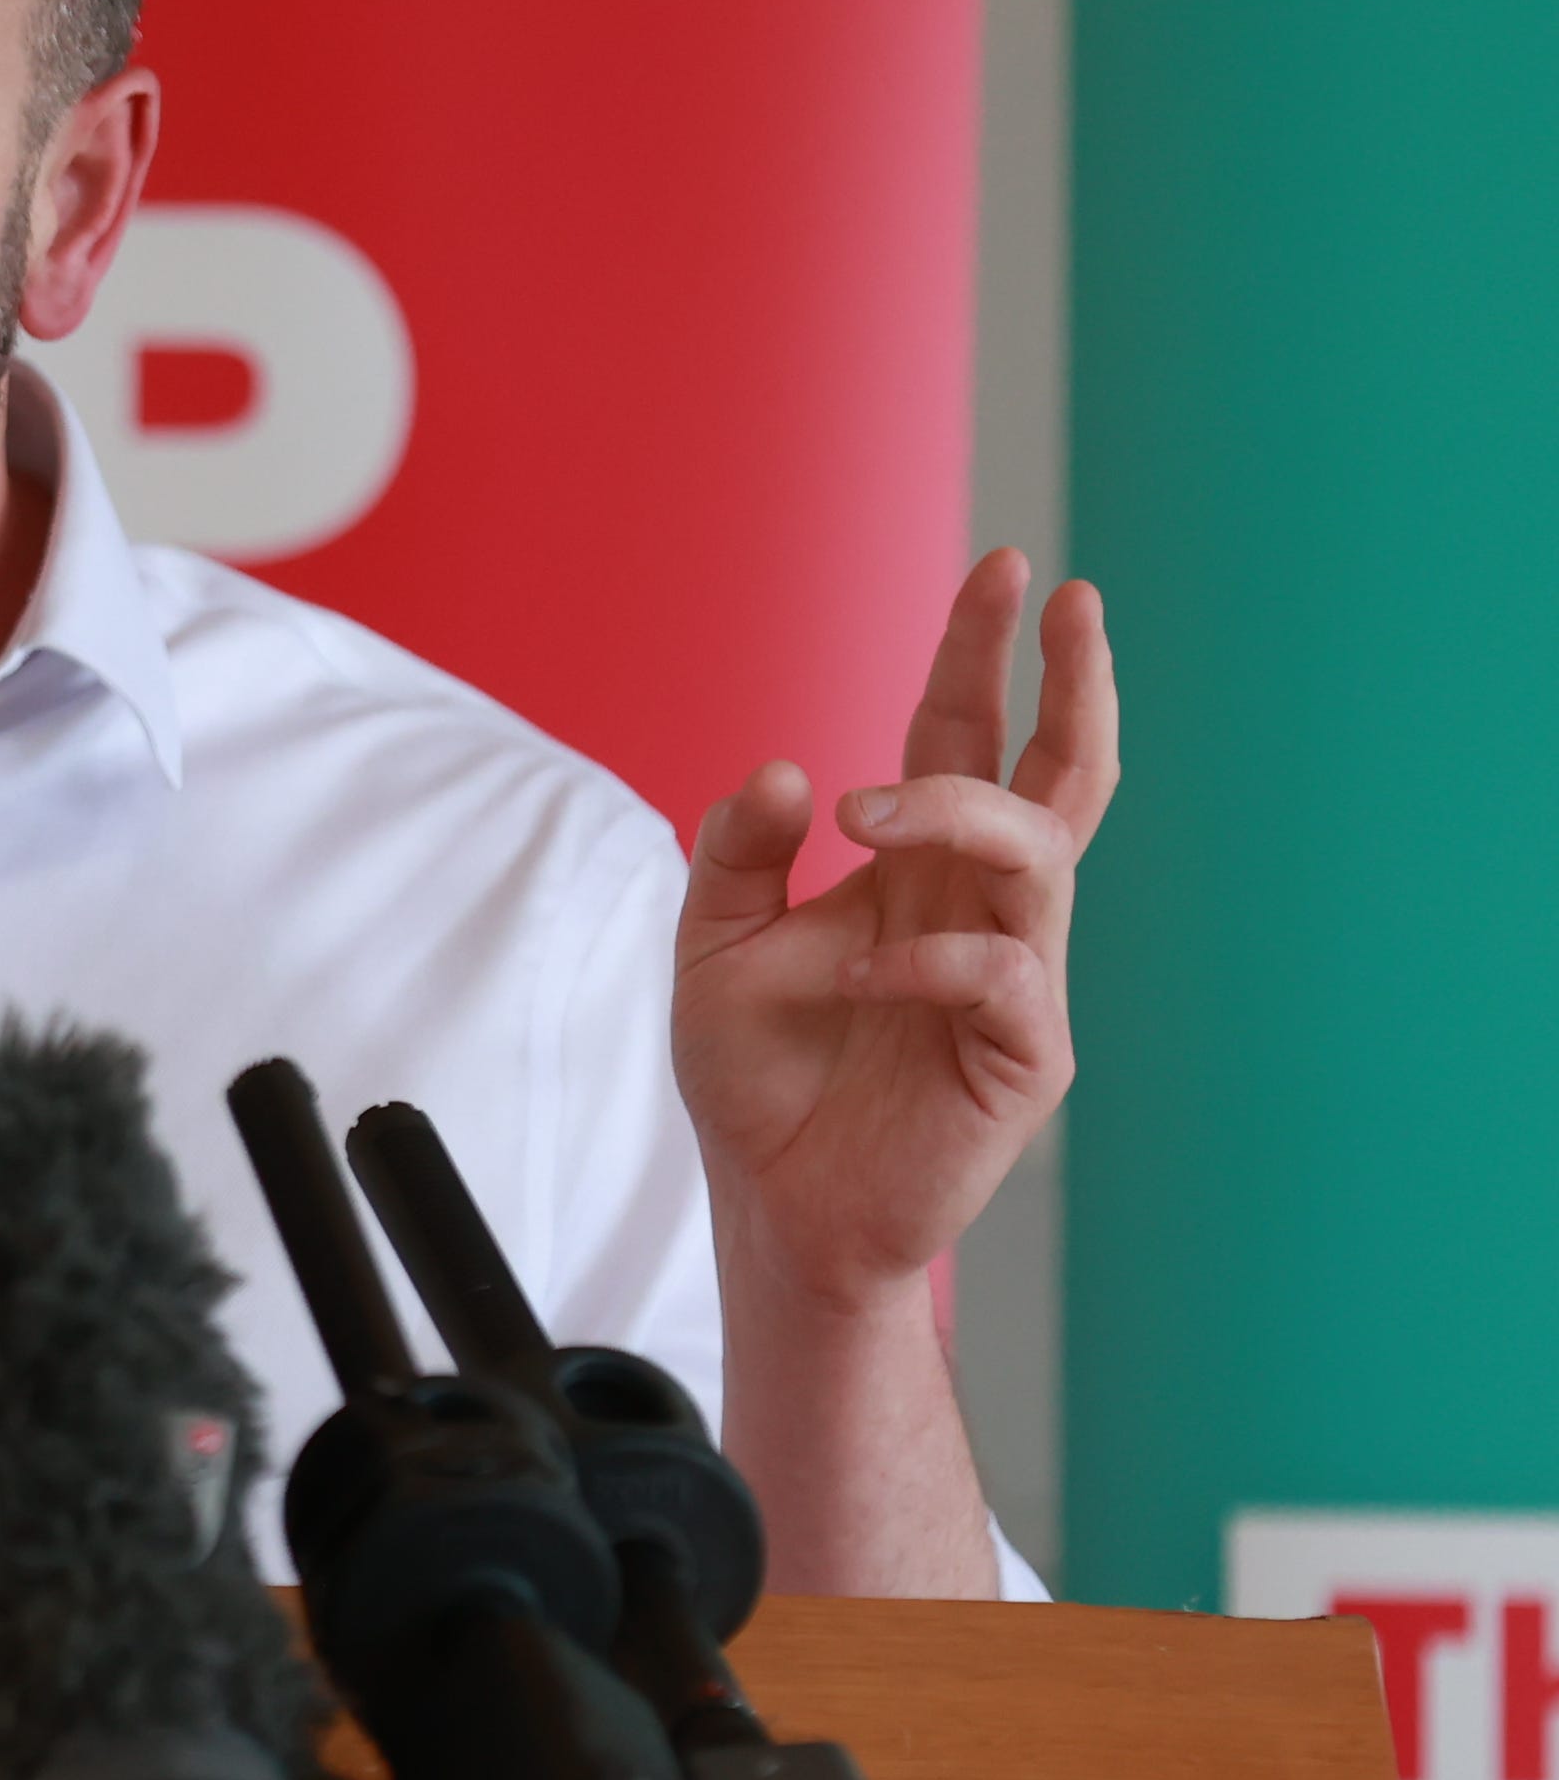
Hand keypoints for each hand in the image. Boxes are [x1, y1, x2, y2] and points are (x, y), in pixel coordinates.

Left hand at [673, 551, 1118, 1312]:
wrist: (774, 1208)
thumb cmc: (757, 1079)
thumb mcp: (712, 945)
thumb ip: (737, 852)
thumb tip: (788, 769)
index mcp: (913, 872)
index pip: (962, 739)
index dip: (982, 656)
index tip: (1004, 571)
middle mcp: (976, 911)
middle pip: (1054, 777)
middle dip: (1069, 684)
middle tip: (1063, 600)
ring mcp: (1012, 982)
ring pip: (1038, 857)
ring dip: (953, 812)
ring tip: (864, 817)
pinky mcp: (1021, 1060)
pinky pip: (1006, 977)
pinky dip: (928, 960)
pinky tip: (854, 977)